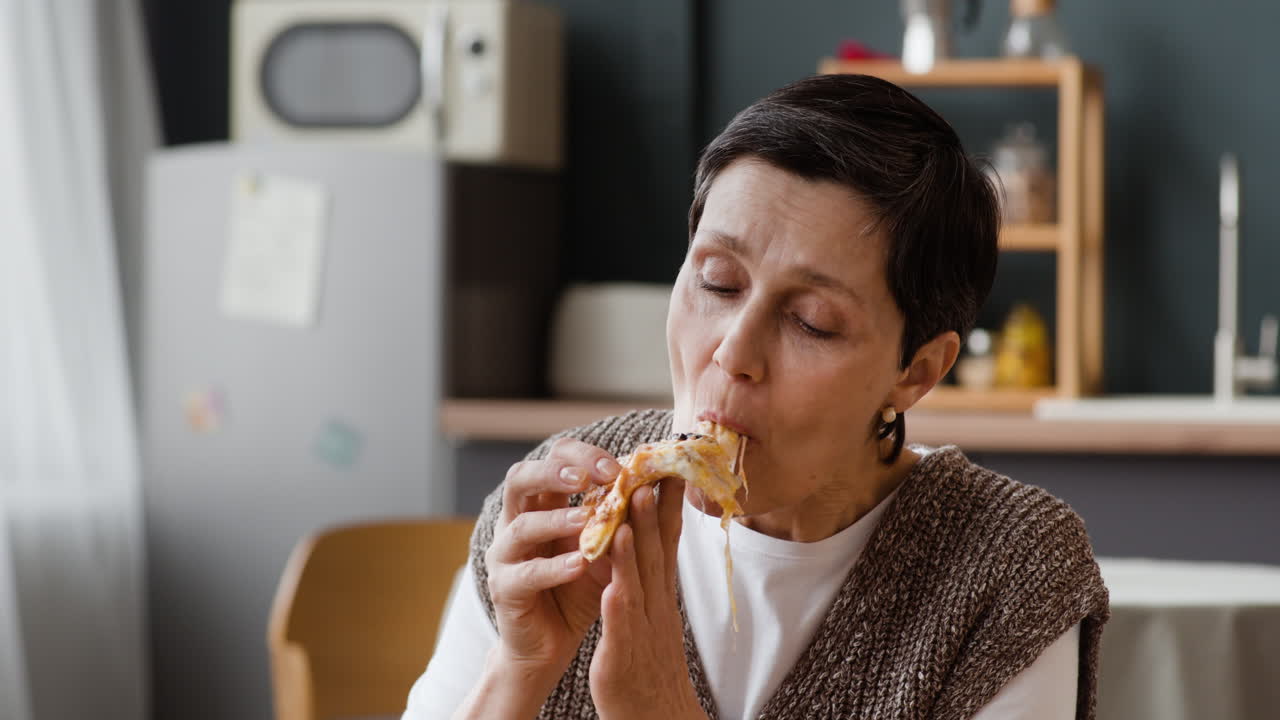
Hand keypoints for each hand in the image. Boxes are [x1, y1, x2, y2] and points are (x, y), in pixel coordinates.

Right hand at [485, 438, 620, 682]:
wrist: (552, 643)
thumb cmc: (579, 588)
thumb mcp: (606, 548)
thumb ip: (622, 519)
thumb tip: (657, 483)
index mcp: (542, 504)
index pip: (553, 461)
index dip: (582, 456)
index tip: (618, 466)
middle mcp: (516, 522)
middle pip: (520, 478)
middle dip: (554, 472)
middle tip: (588, 477)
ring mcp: (505, 555)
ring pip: (520, 526)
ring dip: (555, 520)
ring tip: (586, 520)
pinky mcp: (505, 589)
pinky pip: (525, 573)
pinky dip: (554, 567)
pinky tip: (579, 564)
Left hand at [589, 479, 706, 719]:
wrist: (654, 718)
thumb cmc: (645, 668)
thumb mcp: (649, 616)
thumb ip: (646, 580)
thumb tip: (644, 541)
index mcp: (659, 596)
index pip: (666, 543)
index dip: (666, 504)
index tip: (666, 466)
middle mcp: (657, 607)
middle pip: (658, 550)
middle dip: (655, 506)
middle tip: (654, 465)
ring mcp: (643, 630)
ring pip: (641, 578)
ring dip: (640, 539)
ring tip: (634, 501)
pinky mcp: (624, 656)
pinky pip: (622, 623)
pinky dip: (620, 596)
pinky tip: (613, 576)